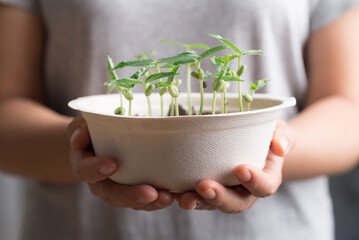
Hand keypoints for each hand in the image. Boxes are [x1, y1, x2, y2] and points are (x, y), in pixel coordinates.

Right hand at [67, 114, 173, 210]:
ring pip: (133, 202)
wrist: (98, 143)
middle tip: (149, 193)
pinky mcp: (137, 189)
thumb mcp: (83, 123)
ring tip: (167, 198)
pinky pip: (148, 198)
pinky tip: (176, 195)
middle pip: (113, 195)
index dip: (97, 169)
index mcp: (85, 165)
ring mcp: (120, 188)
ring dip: (151, 202)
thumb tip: (79, 139)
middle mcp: (102, 183)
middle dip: (131, 196)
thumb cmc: (92, 130)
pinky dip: (161, 198)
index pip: (87, 171)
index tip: (112, 164)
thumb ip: (80, 127)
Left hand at [175, 120, 295, 212]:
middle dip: (220, 198)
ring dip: (198, 202)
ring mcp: (225, 191)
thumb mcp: (278, 129)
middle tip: (204, 186)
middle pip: (236, 203)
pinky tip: (170, 192)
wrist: (251, 140)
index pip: (265, 186)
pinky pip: (196, 197)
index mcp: (265, 178)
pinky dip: (183, 196)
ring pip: (212, 205)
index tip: (241, 168)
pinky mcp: (206, 188)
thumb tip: (279, 147)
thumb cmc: (266, 134)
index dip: (254, 181)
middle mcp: (245, 191)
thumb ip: (282, 136)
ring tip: (183, 197)